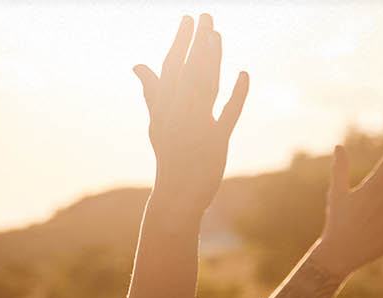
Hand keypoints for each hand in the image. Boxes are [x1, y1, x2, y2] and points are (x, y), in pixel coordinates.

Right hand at [133, 14, 248, 213]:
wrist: (176, 195)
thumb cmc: (169, 156)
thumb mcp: (157, 123)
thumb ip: (152, 92)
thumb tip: (138, 64)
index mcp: (163, 109)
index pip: (171, 69)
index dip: (179, 43)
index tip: (187, 19)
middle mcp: (177, 116)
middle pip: (188, 73)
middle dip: (196, 43)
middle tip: (205, 15)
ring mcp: (195, 129)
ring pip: (204, 88)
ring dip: (212, 61)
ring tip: (218, 35)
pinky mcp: (215, 143)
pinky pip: (226, 115)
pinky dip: (236, 95)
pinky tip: (244, 73)